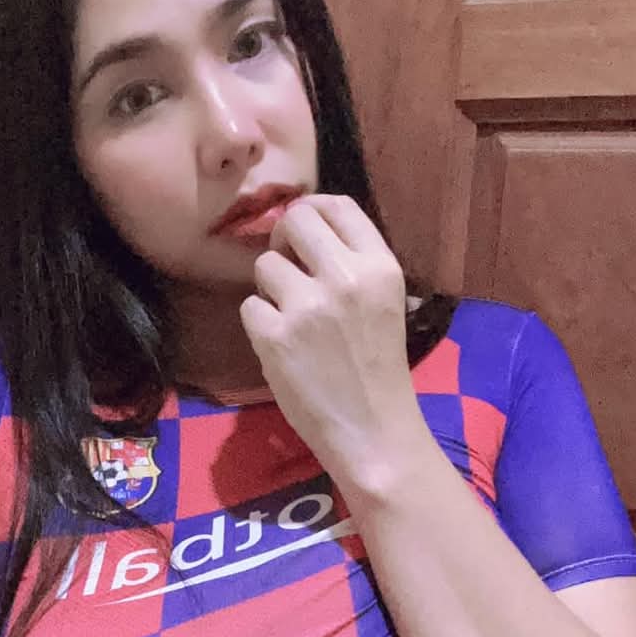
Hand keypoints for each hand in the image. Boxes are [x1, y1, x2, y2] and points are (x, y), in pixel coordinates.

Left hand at [240, 192, 426, 484]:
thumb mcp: (385, 302)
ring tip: (292, 318)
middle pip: (295, 220)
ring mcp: (307, 307)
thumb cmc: (378, 368)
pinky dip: (260, 325)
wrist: (373, 431)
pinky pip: (250, 306)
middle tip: (287, 265)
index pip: (338, 205)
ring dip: (271, 288)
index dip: (313, 210)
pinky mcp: (275, 336)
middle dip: (283, 239)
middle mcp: (345, 278)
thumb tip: (305, 225)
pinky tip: (282, 346)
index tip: (304, 232)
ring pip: (265, 264)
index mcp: (381, 267)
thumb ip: (353, 263)